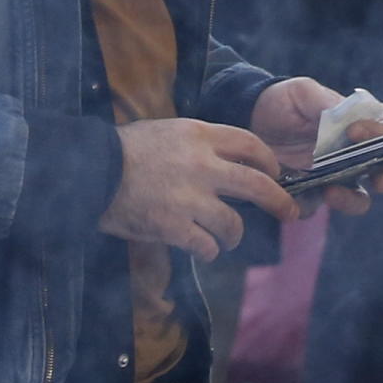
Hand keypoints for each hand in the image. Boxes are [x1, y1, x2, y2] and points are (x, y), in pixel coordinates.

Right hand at [102, 117, 298, 258]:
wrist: (91, 171)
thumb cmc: (123, 150)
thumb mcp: (166, 131)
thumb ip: (198, 143)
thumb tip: (226, 160)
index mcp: (200, 136)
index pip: (251, 146)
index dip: (269, 163)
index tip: (275, 174)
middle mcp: (202, 165)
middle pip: (258, 185)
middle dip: (280, 202)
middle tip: (290, 214)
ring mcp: (190, 198)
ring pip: (234, 224)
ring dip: (234, 235)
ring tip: (227, 239)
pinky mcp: (174, 226)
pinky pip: (207, 246)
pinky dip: (208, 252)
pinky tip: (202, 251)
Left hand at [248, 77, 382, 214]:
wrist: (246, 119)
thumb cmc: (282, 102)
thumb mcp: (302, 92)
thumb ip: (325, 101)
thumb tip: (350, 118)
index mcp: (359, 128)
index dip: (382, 136)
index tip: (356, 132)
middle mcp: (353, 157)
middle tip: (380, 179)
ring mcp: (332, 179)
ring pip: (358, 200)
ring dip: (350, 199)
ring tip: (331, 192)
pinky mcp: (306, 196)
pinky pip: (312, 209)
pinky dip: (306, 206)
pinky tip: (293, 198)